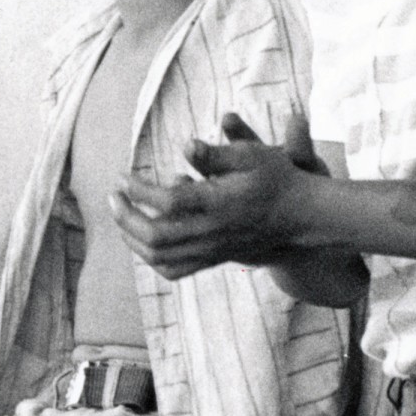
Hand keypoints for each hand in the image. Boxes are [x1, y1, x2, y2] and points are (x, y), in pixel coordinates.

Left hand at [109, 112, 314, 280]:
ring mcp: (212, 250)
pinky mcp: (213, 259)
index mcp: (219, 203)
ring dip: (131, 238)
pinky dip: (150, 258)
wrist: (302, 218)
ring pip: (159, 257)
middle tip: (113, 196)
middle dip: (125, 216)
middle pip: (155, 235)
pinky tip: (141, 240)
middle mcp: (212, 231)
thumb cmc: (277, 179)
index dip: (137, 191)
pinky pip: (174, 270)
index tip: (122, 177)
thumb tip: (185, 145)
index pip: (166, 201)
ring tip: (120, 216)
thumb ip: (216, 153)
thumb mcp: (254, 155)